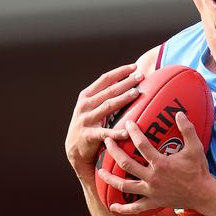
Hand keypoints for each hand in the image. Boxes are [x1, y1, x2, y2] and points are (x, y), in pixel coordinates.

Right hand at [65, 63, 143, 180]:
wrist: (74, 149)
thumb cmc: (90, 124)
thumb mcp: (92, 106)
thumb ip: (105, 95)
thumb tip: (127, 80)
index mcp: (87, 96)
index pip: (105, 79)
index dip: (120, 72)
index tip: (134, 66)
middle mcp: (85, 105)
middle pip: (109, 91)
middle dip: (126, 82)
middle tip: (141, 77)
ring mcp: (86, 120)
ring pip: (108, 106)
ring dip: (123, 99)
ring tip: (136, 93)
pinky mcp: (89, 135)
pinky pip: (105, 133)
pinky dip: (116, 133)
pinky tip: (126, 132)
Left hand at [97, 112, 213, 215]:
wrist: (203, 194)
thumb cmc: (199, 170)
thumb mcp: (195, 148)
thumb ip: (187, 130)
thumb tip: (179, 113)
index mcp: (161, 164)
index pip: (142, 146)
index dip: (133, 133)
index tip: (126, 123)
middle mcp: (152, 178)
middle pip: (127, 164)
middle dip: (114, 152)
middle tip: (106, 142)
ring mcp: (151, 192)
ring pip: (125, 186)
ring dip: (110, 179)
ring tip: (99, 172)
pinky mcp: (153, 202)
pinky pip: (135, 208)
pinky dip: (123, 209)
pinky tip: (112, 207)